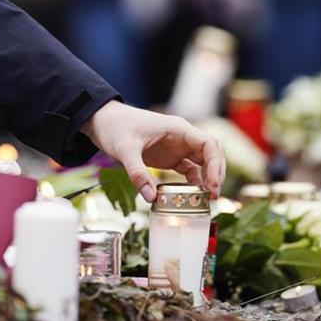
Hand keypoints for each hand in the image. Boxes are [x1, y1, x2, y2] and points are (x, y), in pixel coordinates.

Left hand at [80, 100, 225, 200]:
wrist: (103, 121)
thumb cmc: (116, 127)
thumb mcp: (125, 150)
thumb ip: (138, 173)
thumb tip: (152, 198)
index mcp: (178, 128)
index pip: (208, 143)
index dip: (215, 164)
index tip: (213, 184)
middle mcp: (182, 137)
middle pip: (212, 153)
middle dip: (217, 173)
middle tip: (213, 195)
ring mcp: (178, 147)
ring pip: (204, 162)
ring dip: (209, 178)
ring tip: (207, 198)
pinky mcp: (170, 157)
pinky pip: (190, 169)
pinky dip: (194, 182)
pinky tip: (192, 195)